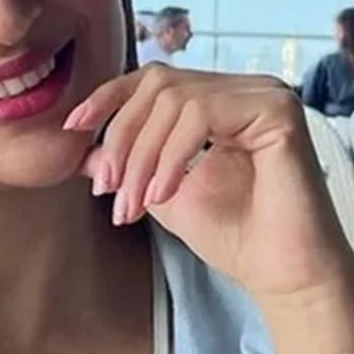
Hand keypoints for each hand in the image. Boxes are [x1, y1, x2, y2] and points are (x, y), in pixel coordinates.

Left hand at [64, 65, 353, 308]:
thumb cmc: (234, 237)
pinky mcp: (278, 110)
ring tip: (136, 203)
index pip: (154, 79)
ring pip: (176, 100)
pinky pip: (203, 115)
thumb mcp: (162, 193)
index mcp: (221, 99)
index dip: (109, 97)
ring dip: (144, 155)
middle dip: (124, 137)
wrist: (280, 274)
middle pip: (159, 84)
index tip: (73, 128)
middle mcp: (245, 88)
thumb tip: (83, 149)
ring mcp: (265, 94)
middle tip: (110, 189)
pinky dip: (173, 155)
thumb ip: (130, 165)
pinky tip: (165, 193)